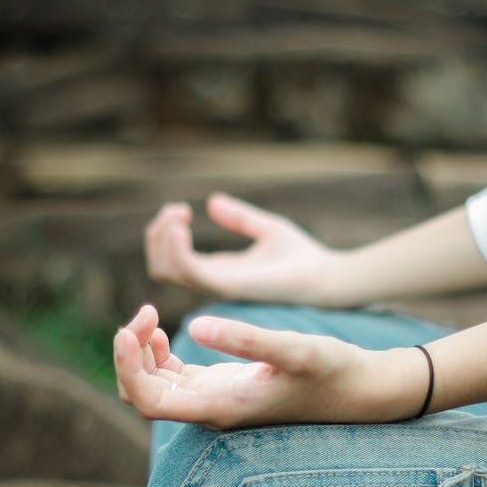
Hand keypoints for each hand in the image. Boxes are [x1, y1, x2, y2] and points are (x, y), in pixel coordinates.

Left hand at [114, 305, 423, 428]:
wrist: (357, 388)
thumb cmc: (331, 370)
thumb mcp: (295, 348)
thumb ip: (246, 339)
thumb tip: (193, 326)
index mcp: (220, 407)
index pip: (147, 402)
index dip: (126, 368)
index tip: (128, 328)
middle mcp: (210, 409)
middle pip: (141, 394)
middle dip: (129, 355)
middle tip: (145, 312)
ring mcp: (214, 398)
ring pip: (152, 385)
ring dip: (140, 351)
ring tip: (151, 315)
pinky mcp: (221, 386)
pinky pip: (171, 375)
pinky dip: (157, 352)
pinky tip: (166, 328)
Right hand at [144, 193, 341, 304]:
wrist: (328, 277)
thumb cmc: (303, 257)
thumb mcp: (266, 229)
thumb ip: (239, 218)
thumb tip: (212, 201)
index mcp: (219, 271)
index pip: (173, 261)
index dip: (165, 233)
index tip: (180, 209)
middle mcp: (214, 281)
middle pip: (161, 267)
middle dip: (157, 235)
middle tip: (177, 211)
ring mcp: (219, 285)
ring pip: (167, 270)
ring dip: (163, 239)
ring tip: (179, 215)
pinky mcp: (230, 285)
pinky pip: (188, 271)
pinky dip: (177, 248)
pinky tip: (184, 224)